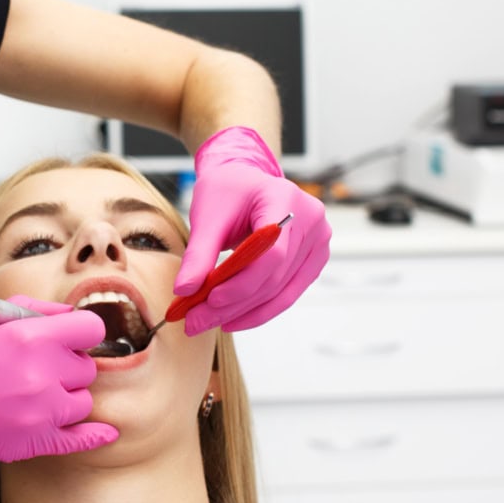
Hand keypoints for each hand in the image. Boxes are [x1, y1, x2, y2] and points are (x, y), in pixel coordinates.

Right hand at [0, 295, 115, 502]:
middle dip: (66, 365)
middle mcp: (40, 374)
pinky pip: (80, 439)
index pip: (91, 329)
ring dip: (65, 397)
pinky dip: (92, 434)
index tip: (69, 336)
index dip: (79, 331)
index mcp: (28, 337)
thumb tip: (67, 313)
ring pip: (82, 402)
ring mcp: (39, 413)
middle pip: (86, 367)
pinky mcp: (30, 443)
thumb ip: (32, 311)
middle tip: (36, 366)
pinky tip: (101, 431)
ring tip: (30, 394)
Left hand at [176, 126, 331, 334]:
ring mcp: (318, 240)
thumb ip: (198, 254)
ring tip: (208, 323)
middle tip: (196, 321)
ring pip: (281, 291)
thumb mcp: (208, 216)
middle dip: (234, 304)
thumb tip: (185, 290)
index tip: (210, 300)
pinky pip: (288, 292)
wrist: (245, 180)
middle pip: (275, 276)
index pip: (272, 253)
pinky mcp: (314, 258)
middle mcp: (311, 220)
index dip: (242, 282)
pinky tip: (232, 318)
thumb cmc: (227, 191)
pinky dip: (259, 309)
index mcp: (286, 199)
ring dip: (244, 313)